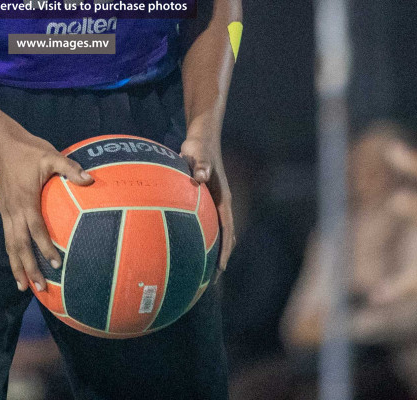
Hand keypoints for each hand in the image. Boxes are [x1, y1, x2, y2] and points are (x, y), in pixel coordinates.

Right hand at [0, 126, 92, 292]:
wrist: (1, 144)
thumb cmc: (29, 151)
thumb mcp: (51, 155)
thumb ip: (70, 168)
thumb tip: (90, 179)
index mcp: (26, 200)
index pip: (36, 229)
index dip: (45, 248)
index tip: (55, 264)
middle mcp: (13, 211)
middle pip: (20, 245)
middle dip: (28, 267)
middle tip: (39, 288)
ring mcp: (6, 212)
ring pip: (10, 245)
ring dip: (17, 267)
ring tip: (23, 287)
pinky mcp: (4, 211)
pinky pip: (7, 237)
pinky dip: (11, 255)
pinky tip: (16, 266)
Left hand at [179, 131, 235, 270]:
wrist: (203, 136)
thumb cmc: (199, 146)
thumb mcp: (198, 155)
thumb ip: (200, 166)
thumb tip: (199, 177)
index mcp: (223, 198)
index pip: (227, 229)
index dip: (226, 249)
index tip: (221, 269)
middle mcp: (221, 203)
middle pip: (225, 235)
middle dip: (221, 256)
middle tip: (209, 278)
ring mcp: (214, 202)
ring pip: (218, 230)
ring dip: (214, 248)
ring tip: (201, 268)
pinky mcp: (205, 198)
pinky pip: (207, 222)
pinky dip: (204, 235)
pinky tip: (188, 243)